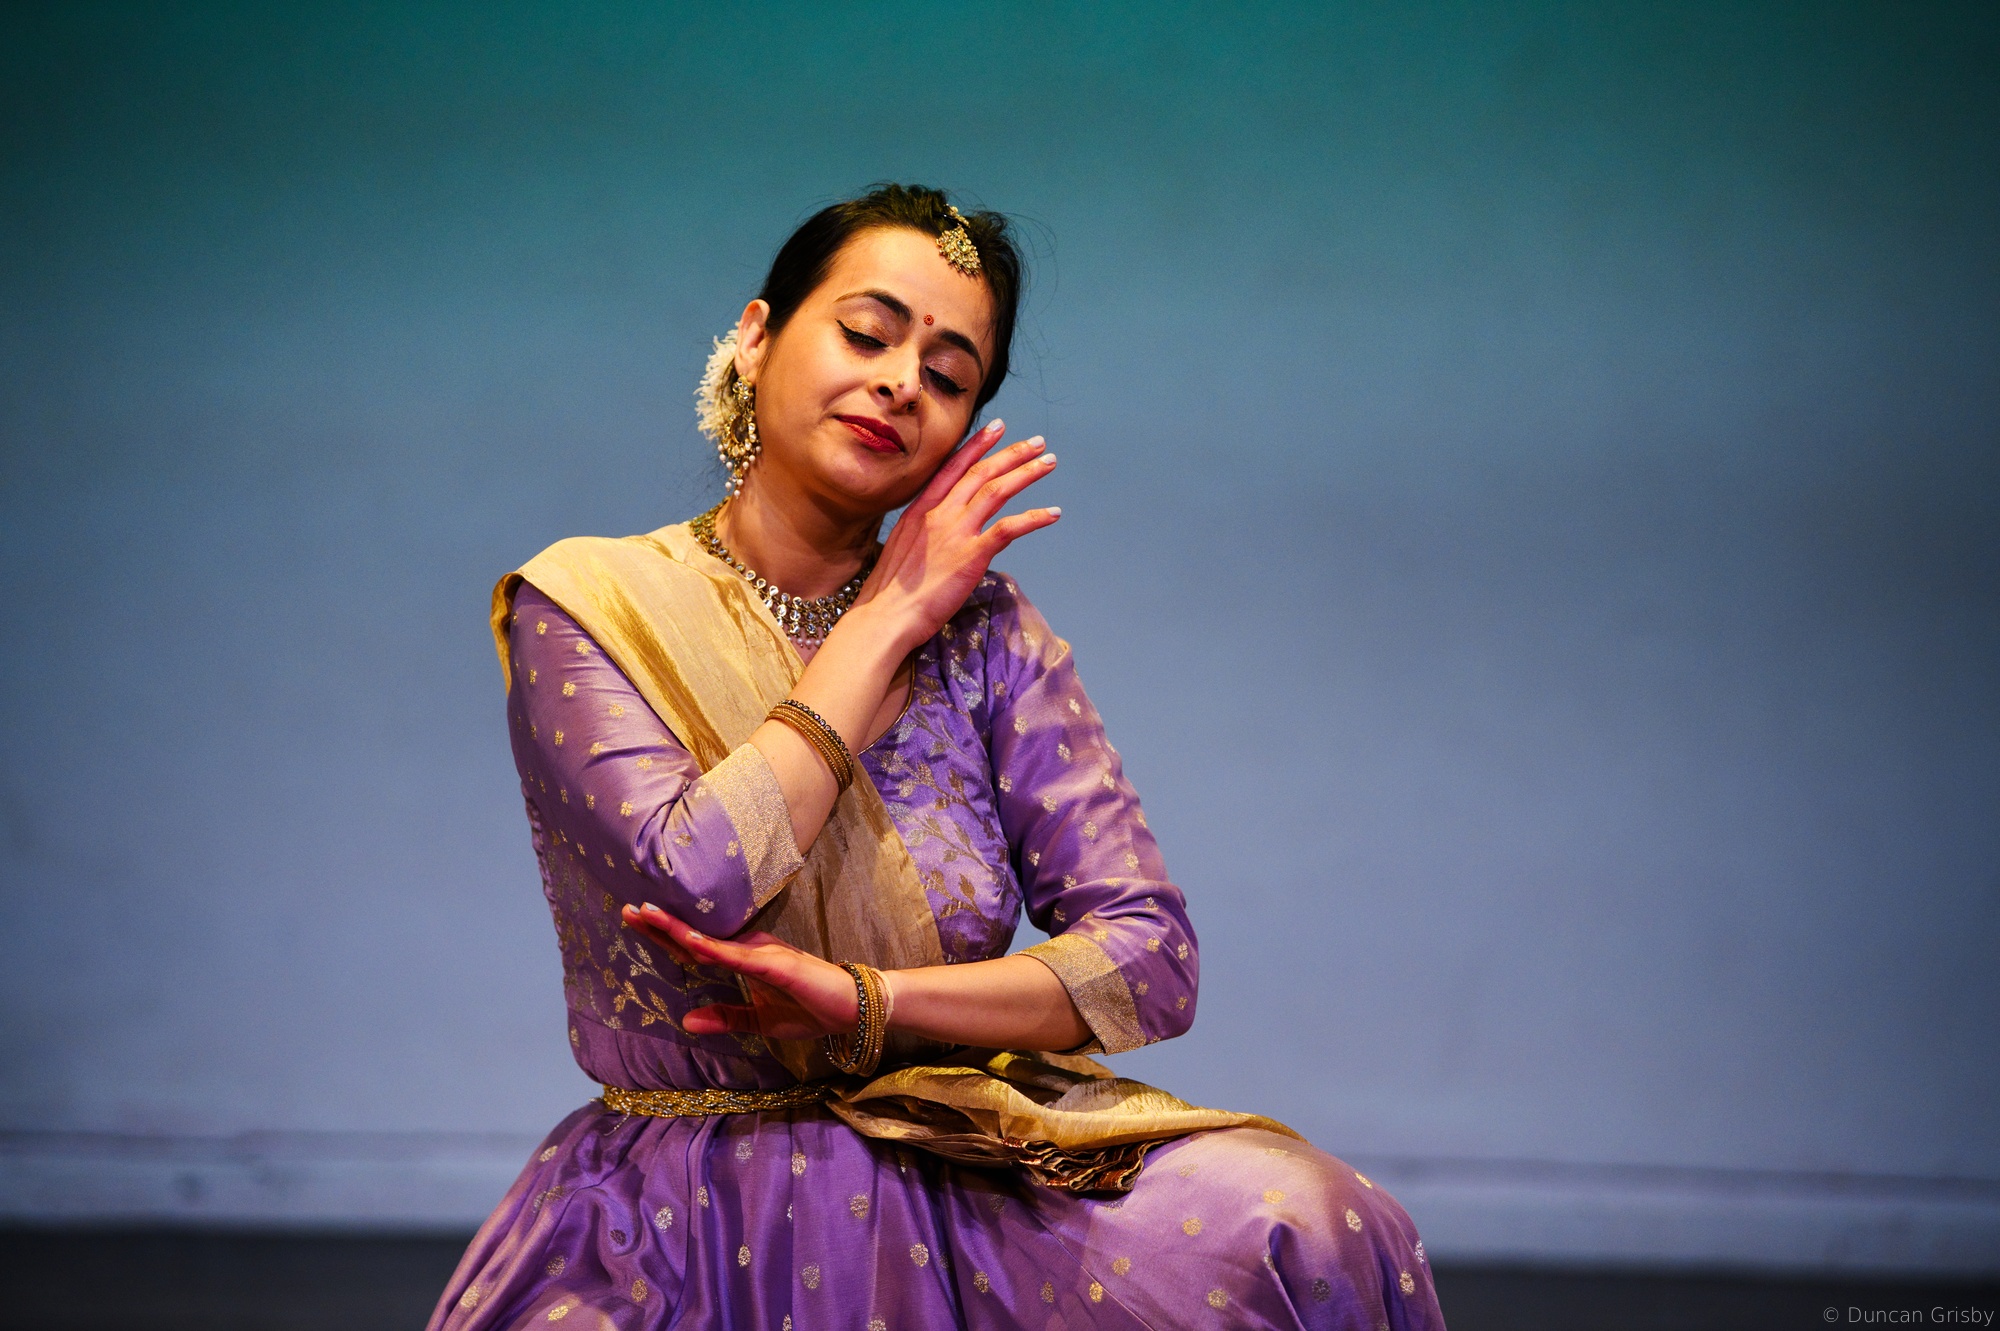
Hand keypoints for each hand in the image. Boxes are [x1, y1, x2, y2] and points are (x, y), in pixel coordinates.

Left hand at [620, 902, 860, 1040]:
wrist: (853, 1010)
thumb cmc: (811, 1010)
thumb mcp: (760, 1021)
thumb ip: (725, 1018)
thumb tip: (686, 1022)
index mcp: (743, 959)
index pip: (695, 947)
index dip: (665, 936)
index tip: (636, 922)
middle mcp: (748, 949)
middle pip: (696, 936)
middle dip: (660, 925)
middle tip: (628, 909)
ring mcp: (762, 955)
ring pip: (711, 940)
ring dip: (678, 929)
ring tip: (647, 914)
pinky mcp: (777, 965)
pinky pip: (739, 957)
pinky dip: (713, 948)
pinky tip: (690, 941)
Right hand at [851, 419, 1059, 652]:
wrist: (885, 616)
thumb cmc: (890, 592)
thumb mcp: (904, 547)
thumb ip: (926, 531)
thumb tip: (943, 529)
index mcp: (920, 510)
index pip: (953, 467)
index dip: (978, 445)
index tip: (997, 428)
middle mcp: (939, 514)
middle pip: (980, 473)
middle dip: (1011, 453)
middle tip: (1036, 442)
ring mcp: (955, 532)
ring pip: (996, 490)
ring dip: (1026, 473)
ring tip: (1047, 463)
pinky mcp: (971, 556)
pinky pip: (1009, 528)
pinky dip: (1034, 518)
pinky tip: (1053, 513)